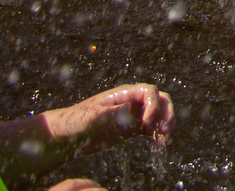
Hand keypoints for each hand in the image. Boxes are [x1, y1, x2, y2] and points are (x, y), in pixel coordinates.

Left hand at [52, 82, 175, 148]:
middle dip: (167, 112)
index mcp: (123, 94)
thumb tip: (129, 107)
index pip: (149, 92)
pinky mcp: (132, 128)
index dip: (154, 105)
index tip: (148, 123)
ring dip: (166, 122)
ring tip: (164, 139)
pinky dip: (158, 133)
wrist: (68, 135)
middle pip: (160, 99)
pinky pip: (152, 127)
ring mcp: (133, 114)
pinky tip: (159, 143)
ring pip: (159, 112)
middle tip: (165, 130)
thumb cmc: (76, 120)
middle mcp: (132, 101)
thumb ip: (110, 112)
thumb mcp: (91, 116)